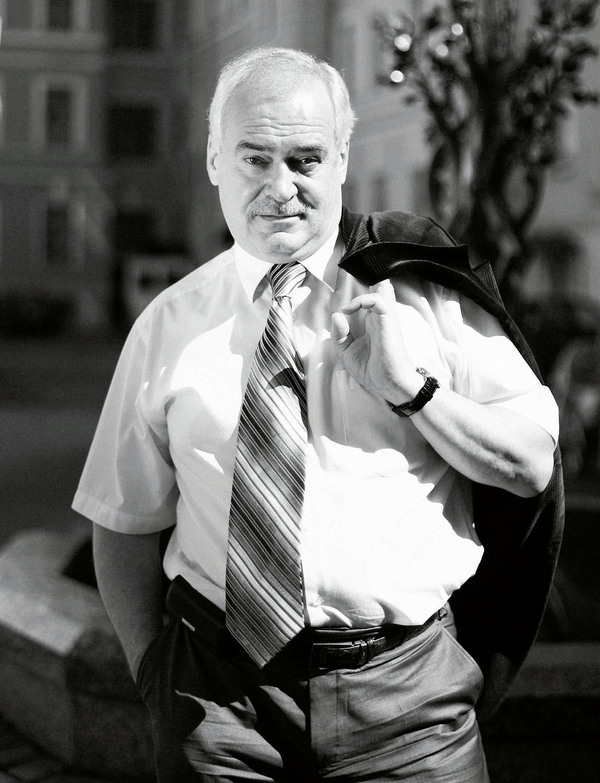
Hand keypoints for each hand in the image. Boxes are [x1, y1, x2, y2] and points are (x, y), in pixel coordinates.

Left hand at [331, 279, 420, 404]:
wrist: (385, 384)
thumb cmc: (370, 370)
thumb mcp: (346, 351)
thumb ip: (339, 334)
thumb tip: (336, 315)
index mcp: (373, 323)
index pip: (373, 299)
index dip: (362, 295)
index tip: (344, 310)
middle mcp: (380, 318)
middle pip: (382, 289)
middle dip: (371, 284)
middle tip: (353, 298)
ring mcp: (385, 319)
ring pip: (382, 289)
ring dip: (364, 292)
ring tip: (350, 308)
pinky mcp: (387, 322)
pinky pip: (377, 300)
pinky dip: (363, 300)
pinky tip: (350, 310)